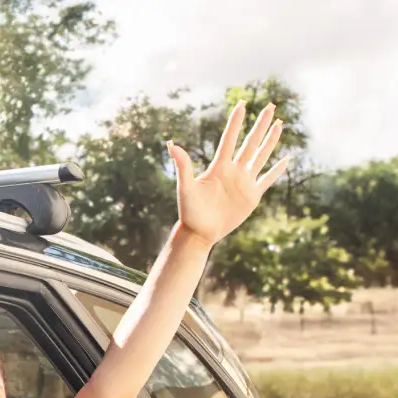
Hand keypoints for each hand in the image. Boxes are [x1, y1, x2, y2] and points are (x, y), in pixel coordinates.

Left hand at [169, 101, 290, 247]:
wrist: (200, 233)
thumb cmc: (189, 211)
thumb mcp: (185, 187)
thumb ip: (183, 166)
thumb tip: (171, 144)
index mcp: (219, 167)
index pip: (229, 139)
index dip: (236, 122)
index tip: (242, 104)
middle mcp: (234, 170)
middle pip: (251, 142)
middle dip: (261, 124)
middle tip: (272, 106)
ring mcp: (244, 182)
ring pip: (261, 156)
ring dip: (271, 140)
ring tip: (279, 124)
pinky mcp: (252, 195)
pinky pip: (268, 179)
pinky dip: (277, 170)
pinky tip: (286, 159)